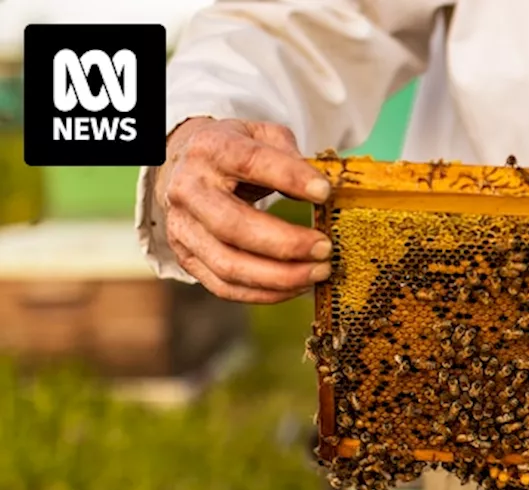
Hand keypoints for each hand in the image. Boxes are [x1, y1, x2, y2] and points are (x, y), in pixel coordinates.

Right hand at [154, 117, 333, 302]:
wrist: (183, 165)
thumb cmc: (235, 152)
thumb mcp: (261, 136)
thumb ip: (290, 154)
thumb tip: (320, 189)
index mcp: (211, 149)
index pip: (249, 162)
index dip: (289, 177)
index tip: (324, 193)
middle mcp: (189, 190)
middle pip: (233, 226)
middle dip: (285, 243)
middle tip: (325, 248)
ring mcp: (183, 228)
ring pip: (228, 264)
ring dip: (280, 277)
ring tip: (319, 272)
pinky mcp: (187, 257)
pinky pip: (225, 287)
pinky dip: (265, 293)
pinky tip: (298, 286)